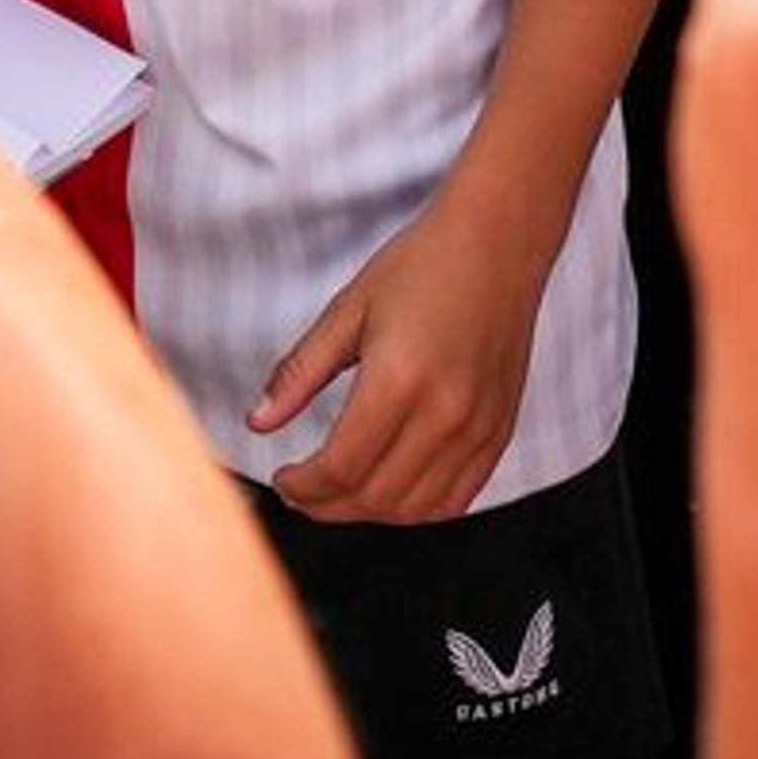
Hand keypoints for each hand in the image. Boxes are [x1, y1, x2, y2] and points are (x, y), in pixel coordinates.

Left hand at [254, 175, 552, 518]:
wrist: (497, 244)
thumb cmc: (420, 266)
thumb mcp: (347, 310)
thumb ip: (300, 372)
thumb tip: (257, 422)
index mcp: (398, 379)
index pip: (342, 466)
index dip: (304, 486)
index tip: (283, 479)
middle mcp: (444, 414)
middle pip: (377, 498)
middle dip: (329, 508)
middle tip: (302, 493)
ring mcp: (478, 430)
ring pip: (417, 510)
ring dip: (370, 514)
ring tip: (338, 495)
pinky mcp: (500, 434)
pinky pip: (457, 500)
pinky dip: (417, 509)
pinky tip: (388, 489)